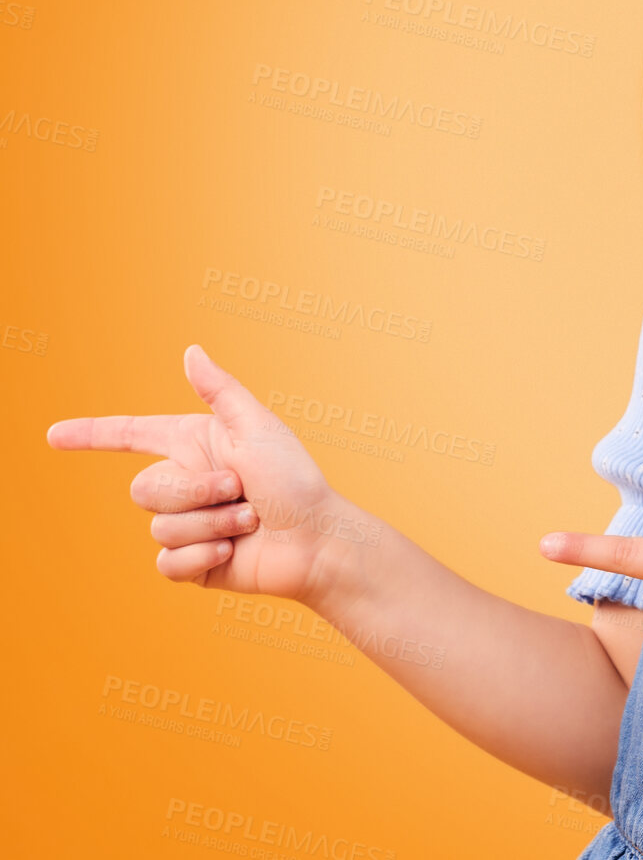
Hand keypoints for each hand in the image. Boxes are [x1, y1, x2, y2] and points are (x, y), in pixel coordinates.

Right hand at [47, 344, 360, 605]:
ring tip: (249, 519)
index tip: (54, 435)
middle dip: (195, 491)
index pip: (132, 436)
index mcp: (197, 445)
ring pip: (159, 526)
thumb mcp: (258, 428)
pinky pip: (168, 563)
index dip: (92, 434)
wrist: (316, 540)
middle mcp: (187, 482)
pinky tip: (233, 550)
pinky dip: (204, 555)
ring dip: (211, 522)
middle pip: (144, 488)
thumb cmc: (296, 479)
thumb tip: (191, 351)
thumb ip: (220, 391)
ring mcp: (187, 524)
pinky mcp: (192, 562)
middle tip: (241, 490)